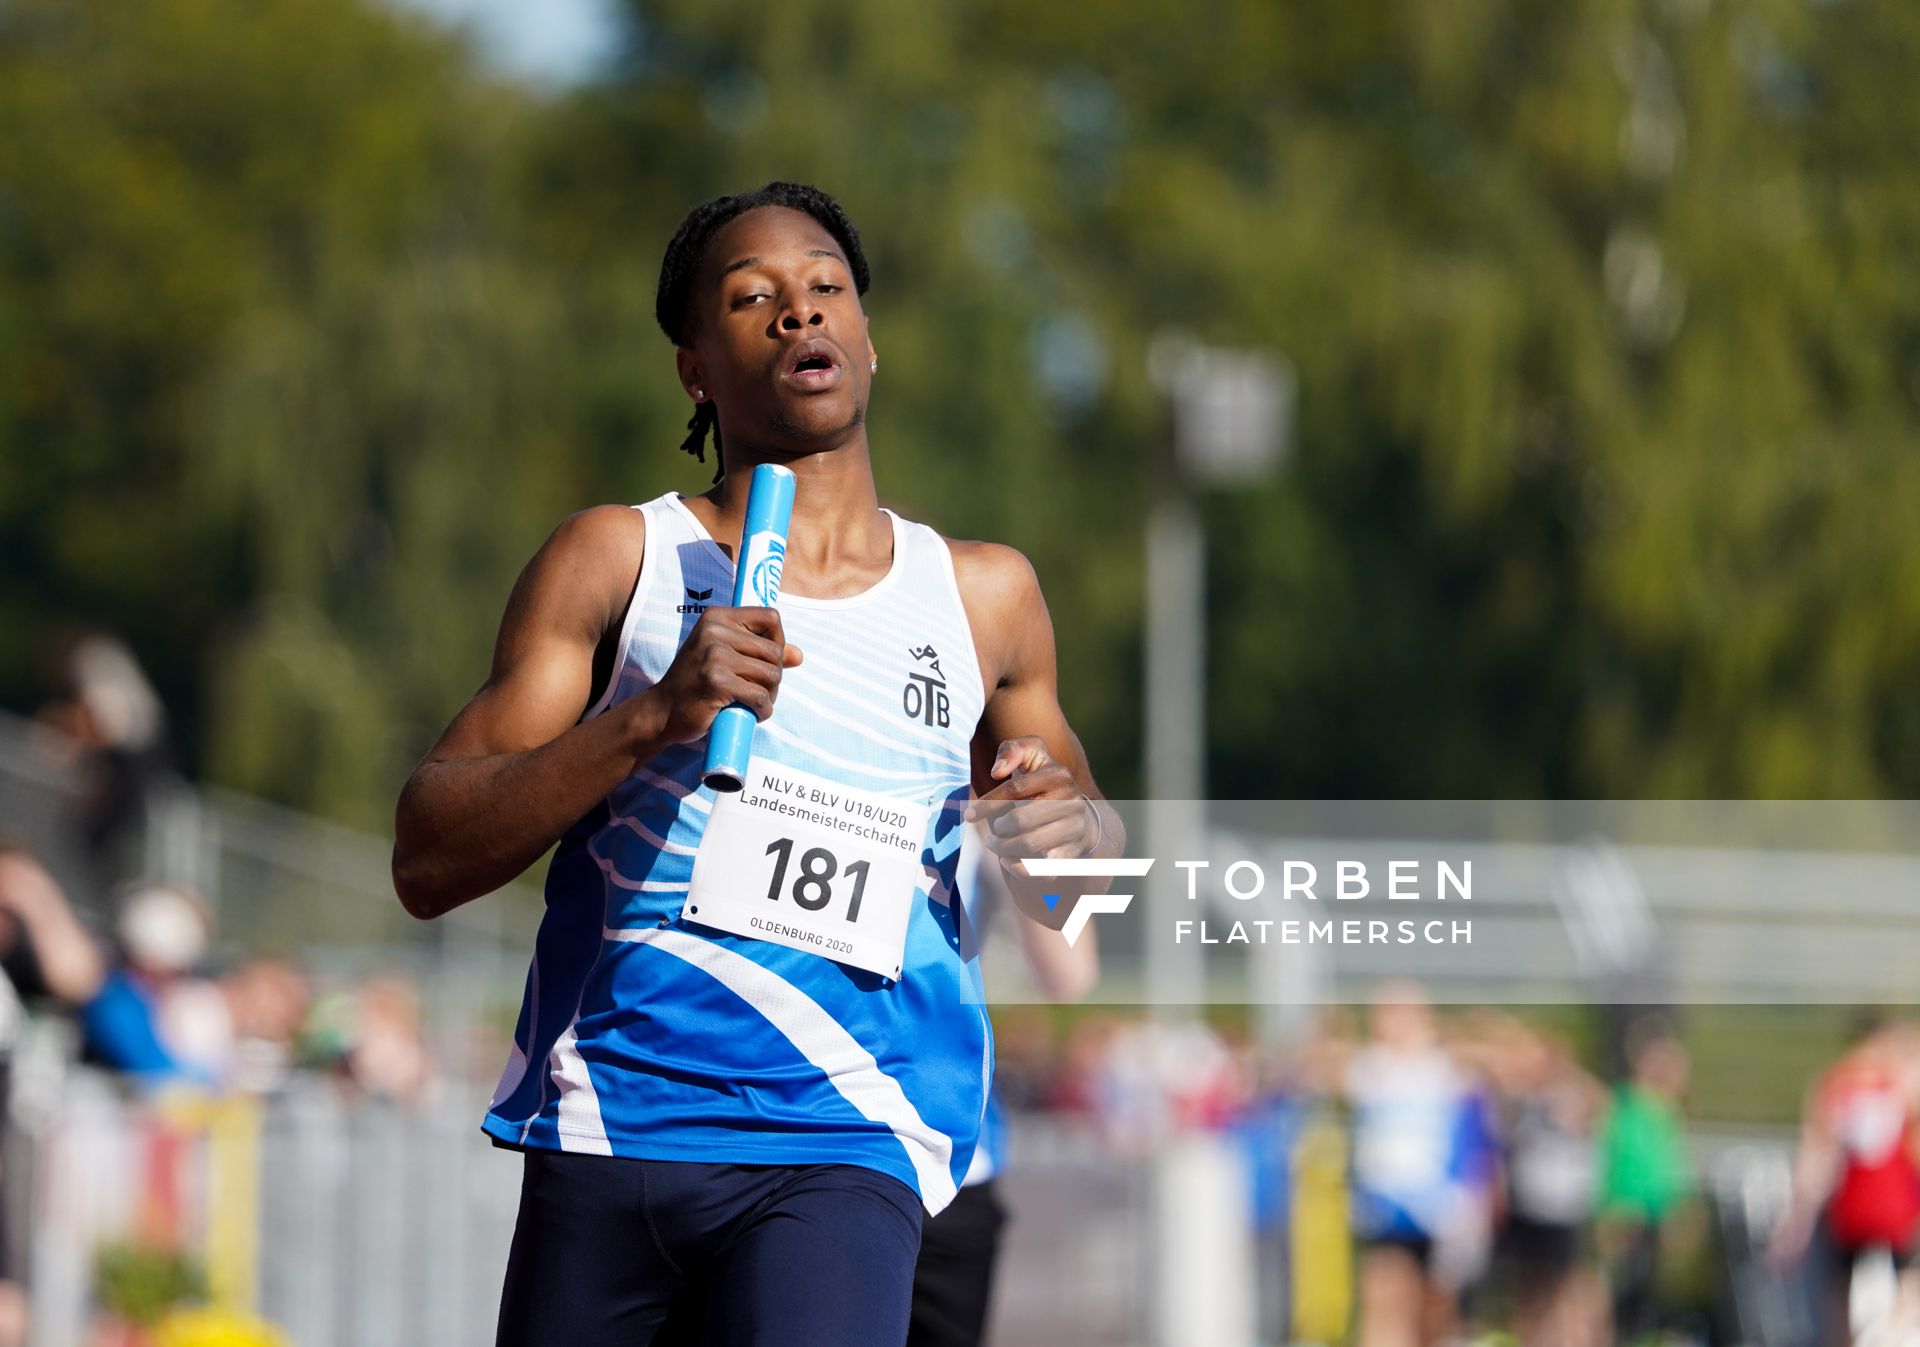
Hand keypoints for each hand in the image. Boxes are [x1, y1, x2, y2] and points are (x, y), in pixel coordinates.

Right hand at [645, 607, 802, 743]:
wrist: (662, 711)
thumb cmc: (697, 683)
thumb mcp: (725, 658)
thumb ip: (761, 652)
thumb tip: (798, 655)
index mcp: (717, 617)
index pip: (771, 618)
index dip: (779, 641)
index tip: (766, 660)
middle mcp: (714, 631)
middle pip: (775, 650)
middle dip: (774, 676)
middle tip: (758, 690)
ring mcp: (714, 656)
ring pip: (772, 674)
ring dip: (769, 695)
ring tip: (754, 702)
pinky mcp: (716, 682)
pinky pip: (760, 696)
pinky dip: (763, 710)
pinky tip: (751, 714)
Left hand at [965, 737, 1098, 861]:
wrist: (1078, 816)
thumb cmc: (1043, 784)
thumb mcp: (1031, 757)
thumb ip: (1012, 750)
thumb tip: (997, 771)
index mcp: (1057, 774)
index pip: (1015, 788)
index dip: (988, 802)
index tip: (969, 815)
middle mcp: (1071, 800)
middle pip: (1020, 819)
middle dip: (998, 829)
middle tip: (990, 835)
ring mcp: (1075, 828)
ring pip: (1030, 844)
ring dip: (1004, 848)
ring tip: (996, 846)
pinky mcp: (1075, 852)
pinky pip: (1043, 869)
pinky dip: (1020, 868)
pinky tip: (1009, 861)